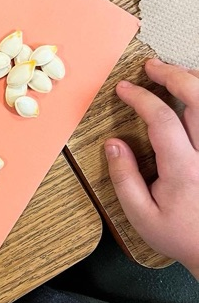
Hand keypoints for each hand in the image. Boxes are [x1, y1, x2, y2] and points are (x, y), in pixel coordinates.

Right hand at [105, 58, 198, 274]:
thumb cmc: (181, 235)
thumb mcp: (141, 216)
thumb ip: (125, 178)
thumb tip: (113, 143)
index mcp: (184, 169)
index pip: (162, 118)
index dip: (140, 97)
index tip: (123, 88)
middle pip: (198, 99)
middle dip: (173, 75)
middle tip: (152, 66)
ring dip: (195, 81)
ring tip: (175, 73)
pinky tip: (195, 93)